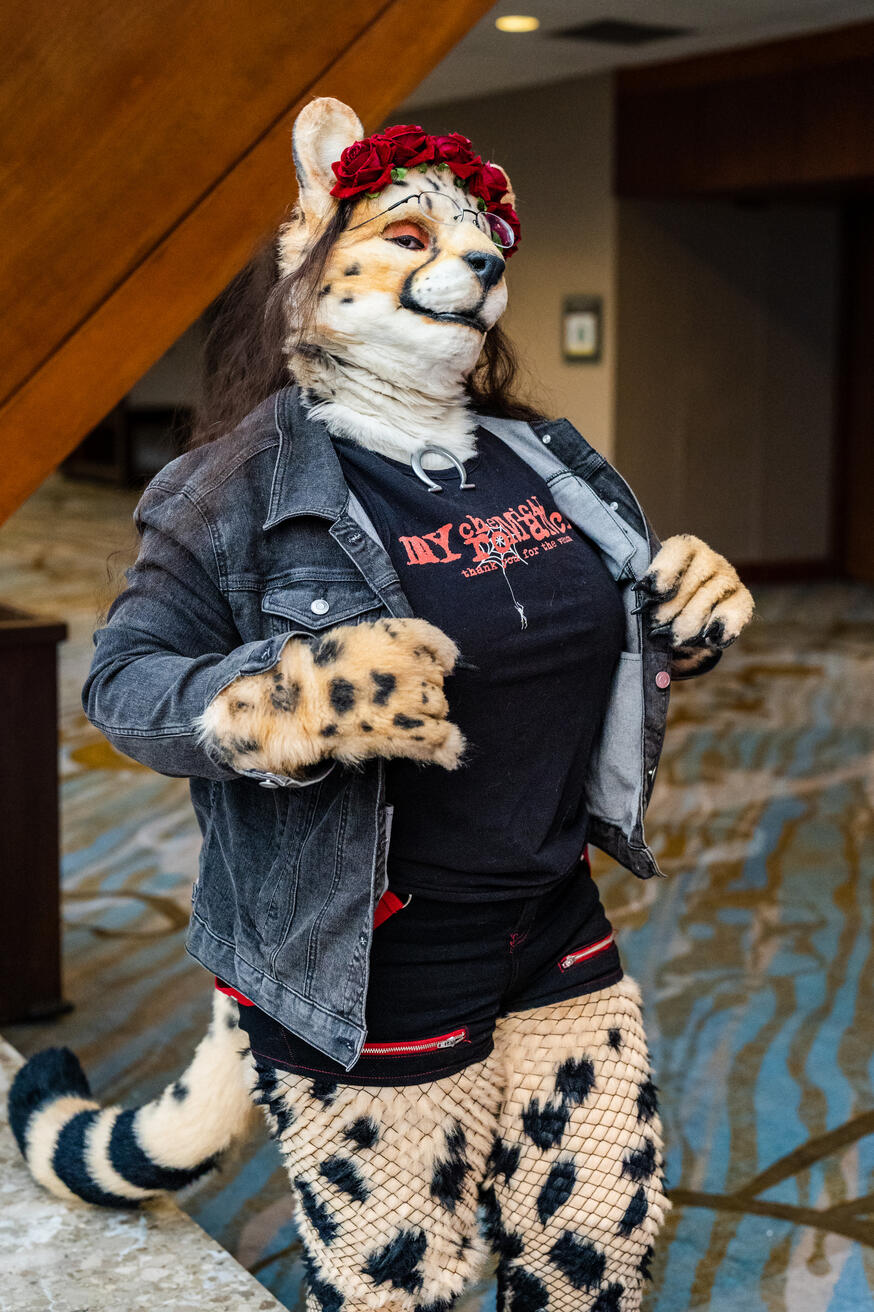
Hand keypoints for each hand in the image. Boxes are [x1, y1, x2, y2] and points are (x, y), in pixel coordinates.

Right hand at [198, 617, 464, 777]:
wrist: (294, 704)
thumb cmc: (318, 671)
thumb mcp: (356, 639)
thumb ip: (392, 644)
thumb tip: (431, 659)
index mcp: (396, 636)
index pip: (437, 643)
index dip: (441, 656)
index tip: (440, 664)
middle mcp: (410, 664)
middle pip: (436, 680)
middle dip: (423, 690)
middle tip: (393, 699)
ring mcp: (410, 699)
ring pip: (439, 708)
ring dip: (427, 716)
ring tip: (400, 721)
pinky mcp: (405, 732)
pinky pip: (441, 738)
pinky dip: (448, 745)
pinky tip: (447, 750)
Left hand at [633, 534, 754, 649]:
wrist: (682, 619)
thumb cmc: (659, 601)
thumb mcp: (648, 591)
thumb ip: (645, 588)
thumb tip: (641, 589)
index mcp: (685, 549)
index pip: (679, 550)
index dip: (664, 571)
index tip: (647, 591)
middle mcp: (711, 560)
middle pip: (690, 585)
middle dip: (668, 612)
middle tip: (654, 627)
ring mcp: (729, 580)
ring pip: (706, 605)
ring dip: (687, 628)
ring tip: (674, 638)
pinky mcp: (743, 601)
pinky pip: (736, 615)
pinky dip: (721, 631)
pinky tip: (708, 639)